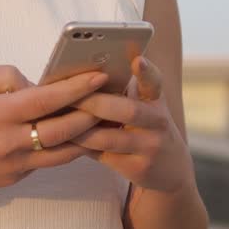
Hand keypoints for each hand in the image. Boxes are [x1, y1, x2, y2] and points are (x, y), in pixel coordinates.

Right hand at [0, 65, 108, 192]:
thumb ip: (5, 76)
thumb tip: (38, 85)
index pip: (45, 101)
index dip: (75, 89)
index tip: (98, 77)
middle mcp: (9, 143)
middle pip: (63, 131)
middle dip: (91, 114)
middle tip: (110, 99)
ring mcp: (14, 166)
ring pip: (63, 153)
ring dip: (87, 136)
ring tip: (104, 119)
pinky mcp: (16, 179)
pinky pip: (48, 162)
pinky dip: (65, 148)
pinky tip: (78, 134)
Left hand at [69, 56, 194, 193]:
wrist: (171, 168)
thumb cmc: (147, 126)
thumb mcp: (147, 105)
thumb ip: (124, 89)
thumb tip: (82, 75)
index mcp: (156, 100)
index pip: (154, 82)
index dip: (146, 71)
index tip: (137, 60)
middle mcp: (157, 122)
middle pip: (126, 110)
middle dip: (94, 103)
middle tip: (69, 96)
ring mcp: (149, 146)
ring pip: (108, 138)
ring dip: (80, 129)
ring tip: (57, 120)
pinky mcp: (138, 168)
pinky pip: (103, 156)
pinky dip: (83, 147)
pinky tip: (66, 140)